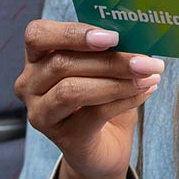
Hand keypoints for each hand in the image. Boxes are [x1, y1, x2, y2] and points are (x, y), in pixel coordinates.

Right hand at [15, 20, 161, 178]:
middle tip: (145, 60)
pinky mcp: (62, 137)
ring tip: (148, 76)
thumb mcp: (102, 66)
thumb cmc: (102, 96)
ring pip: (72, 90)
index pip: (38, 34)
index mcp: (37, 56)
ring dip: (117, 81)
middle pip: (61, 63)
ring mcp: (42, 113)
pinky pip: (93, 113)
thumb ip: (109, 49)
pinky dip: (125, 99)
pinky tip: (145, 91)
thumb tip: (137, 34)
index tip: (112, 37)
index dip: (73, 33)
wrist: (104, 145)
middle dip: (109, 59)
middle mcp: (30, 84)